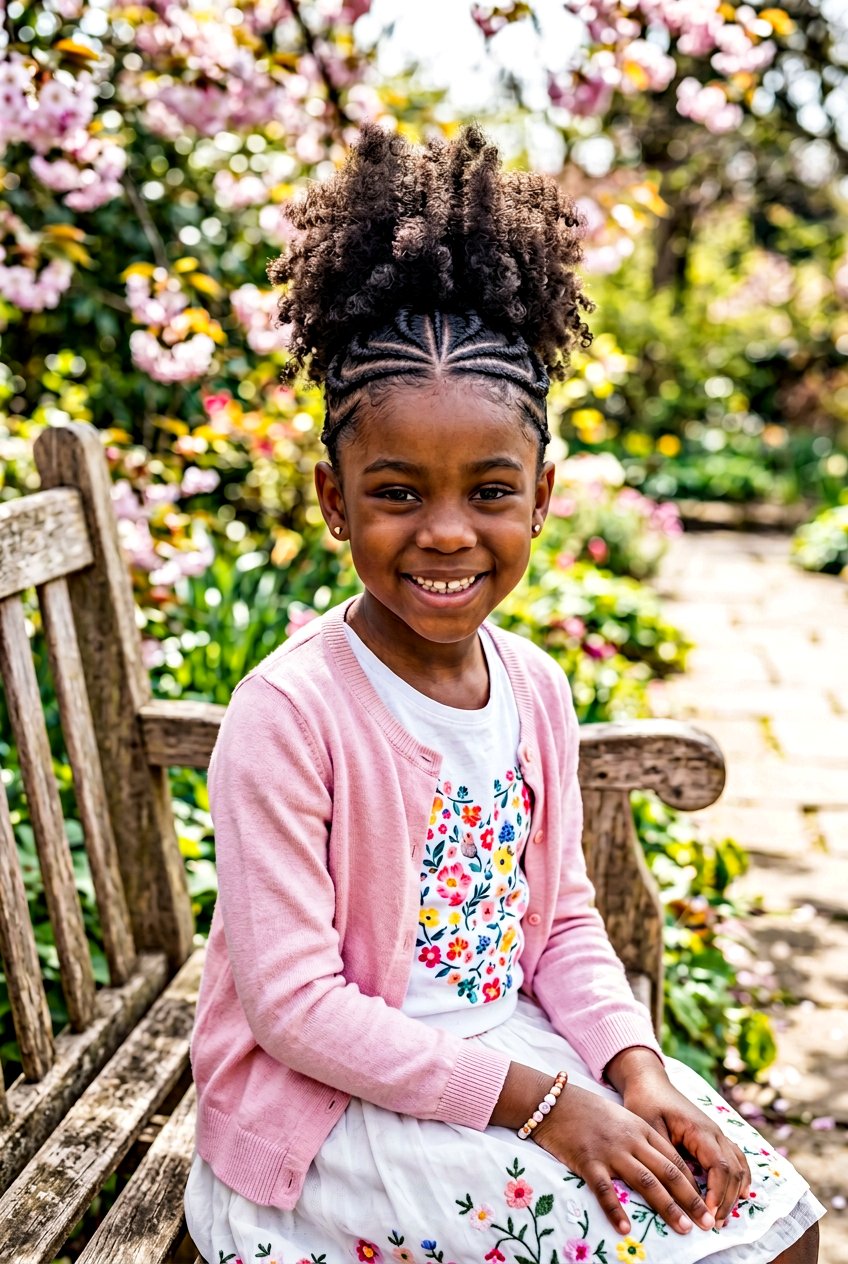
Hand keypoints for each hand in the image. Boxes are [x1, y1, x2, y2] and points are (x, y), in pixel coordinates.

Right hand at [531, 1082, 717, 1237]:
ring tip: (683, 1228)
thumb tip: (661, 1167)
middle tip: (707, 1222)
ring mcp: (610, 1151)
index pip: (675, 1159)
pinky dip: (616, 1210)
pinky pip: (605, 1189)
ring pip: (646, 1181)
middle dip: (691, 1199)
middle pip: (668, 1172)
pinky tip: (625, 1228)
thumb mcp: (620, 1118)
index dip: (694, 1183)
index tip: (708, 1204)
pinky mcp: (588, 1161)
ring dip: (667, 1207)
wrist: (554, 1100)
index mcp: (640, 1128)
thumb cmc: (587, 1110)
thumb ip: (640, 1139)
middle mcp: (630, 1140)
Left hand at [619, 1075, 749, 1228]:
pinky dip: (740, 1177)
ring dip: (734, 1193)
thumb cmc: (645, 1103)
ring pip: (737, 1166)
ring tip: (722, 1218)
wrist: (648, 1082)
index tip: (708, 1214)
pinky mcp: (713, 1137)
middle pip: (732, 1171)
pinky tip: (741, 1194)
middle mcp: (715, 1132)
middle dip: (726, 1200)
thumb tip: (683, 1189)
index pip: (719, 1166)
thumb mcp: (650, 1129)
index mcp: (700, 1130)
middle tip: (714, 1225)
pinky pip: (735, 1158)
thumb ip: (668, 1158)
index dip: (717, 1193)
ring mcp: (717, 1133)